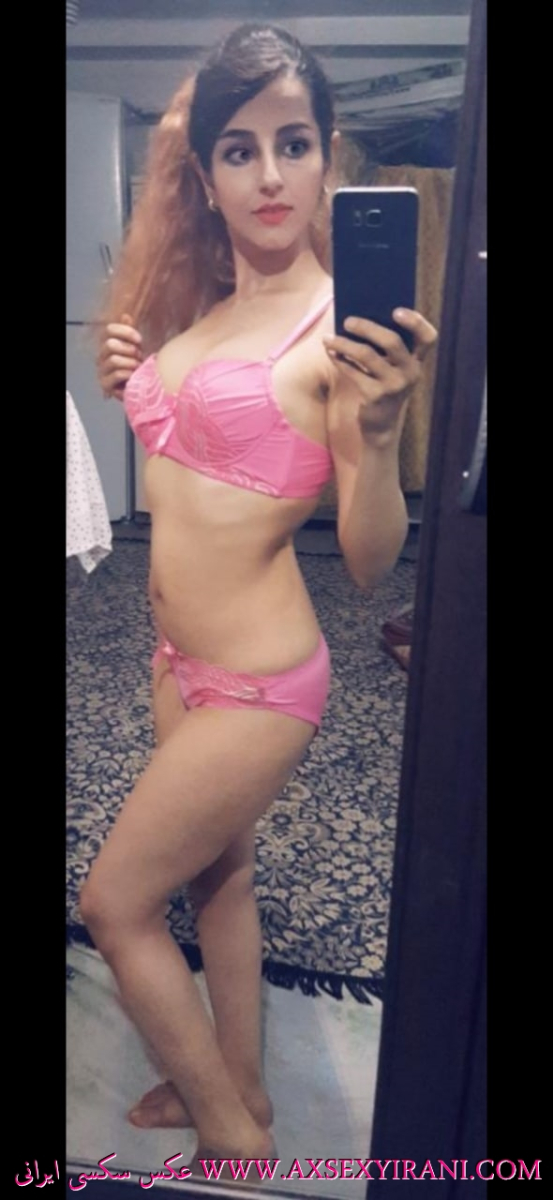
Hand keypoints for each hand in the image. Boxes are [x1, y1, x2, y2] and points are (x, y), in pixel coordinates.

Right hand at [97, 313, 142, 399]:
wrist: (140, 388)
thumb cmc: (137, 366)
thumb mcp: (136, 347)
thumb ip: (130, 333)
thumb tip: (125, 316)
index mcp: (108, 343)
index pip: (110, 329)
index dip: (126, 332)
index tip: (139, 340)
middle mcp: (101, 356)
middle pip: (110, 344)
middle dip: (129, 350)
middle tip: (139, 356)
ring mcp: (102, 370)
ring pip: (114, 360)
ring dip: (131, 363)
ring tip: (138, 368)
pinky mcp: (105, 385)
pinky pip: (117, 374)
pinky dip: (129, 374)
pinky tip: (135, 376)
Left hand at [324, 309, 436, 440]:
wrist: (381, 425)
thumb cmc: (384, 387)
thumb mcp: (393, 368)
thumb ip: (386, 348)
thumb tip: (358, 320)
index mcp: (417, 361)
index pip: (428, 338)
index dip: (416, 322)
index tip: (397, 310)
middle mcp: (410, 373)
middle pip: (392, 341)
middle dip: (367, 327)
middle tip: (348, 321)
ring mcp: (394, 386)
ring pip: (367, 355)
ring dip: (344, 344)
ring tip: (328, 338)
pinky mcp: (375, 397)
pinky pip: (353, 372)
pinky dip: (339, 361)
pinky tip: (330, 353)